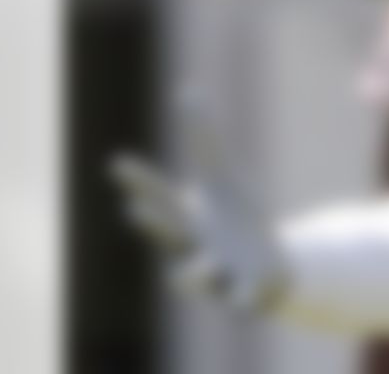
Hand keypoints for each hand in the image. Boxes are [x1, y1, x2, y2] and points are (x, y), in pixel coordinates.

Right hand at [109, 95, 285, 313]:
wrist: (271, 269)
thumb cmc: (236, 221)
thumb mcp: (222, 178)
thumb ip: (204, 140)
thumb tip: (186, 90)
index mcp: (187, 219)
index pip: (160, 196)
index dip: (141, 180)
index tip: (118, 162)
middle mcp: (194, 248)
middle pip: (172, 234)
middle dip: (154, 222)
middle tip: (134, 209)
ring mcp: (219, 274)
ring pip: (197, 276)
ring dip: (191, 273)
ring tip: (182, 272)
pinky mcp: (246, 292)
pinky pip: (242, 298)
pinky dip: (243, 298)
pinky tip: (246, 297)